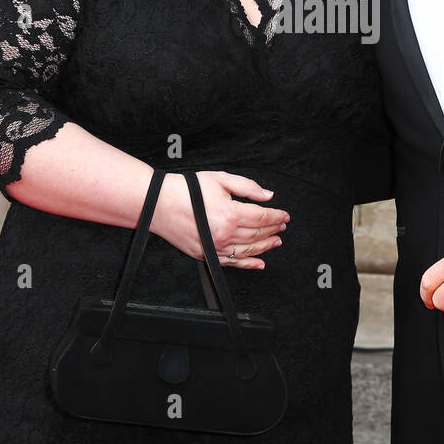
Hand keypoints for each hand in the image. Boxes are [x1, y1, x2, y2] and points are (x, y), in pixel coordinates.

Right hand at [150, 170, 287, 270]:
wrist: (159, 203)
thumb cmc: (186, 190)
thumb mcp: (221, 180)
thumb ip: (248, 187)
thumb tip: (268, 195)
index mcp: (230, 214)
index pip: (263, 217)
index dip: (277, 216)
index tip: (284, 215)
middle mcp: (225, 234)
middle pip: (258, 234)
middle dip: (274, 229)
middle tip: (283, 226)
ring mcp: (216, 247)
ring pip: (249, 250)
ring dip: (266, 246)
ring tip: (276, 241)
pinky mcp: (207, 255)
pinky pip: (233, 263)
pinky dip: (249, 264)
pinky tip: (260, 263)